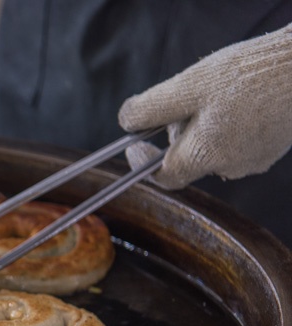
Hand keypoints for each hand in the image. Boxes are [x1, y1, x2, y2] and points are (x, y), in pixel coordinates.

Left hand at [118, 24, 291, 188]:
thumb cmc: (249, 75)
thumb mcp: (188, 86)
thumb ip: (151, 108)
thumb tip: (126, 123)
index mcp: (206, 156)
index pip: (164, 176)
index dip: (143, 163)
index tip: (133, 145)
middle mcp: (230, 167)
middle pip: (188, 158)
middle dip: (178, 133)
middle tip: (185, 100)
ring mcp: (254, 160)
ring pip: (213, 148)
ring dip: (204, 126)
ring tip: (218, 94)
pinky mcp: (271, 148)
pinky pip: (236, 141)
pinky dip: (228, 124)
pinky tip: (238, 98)